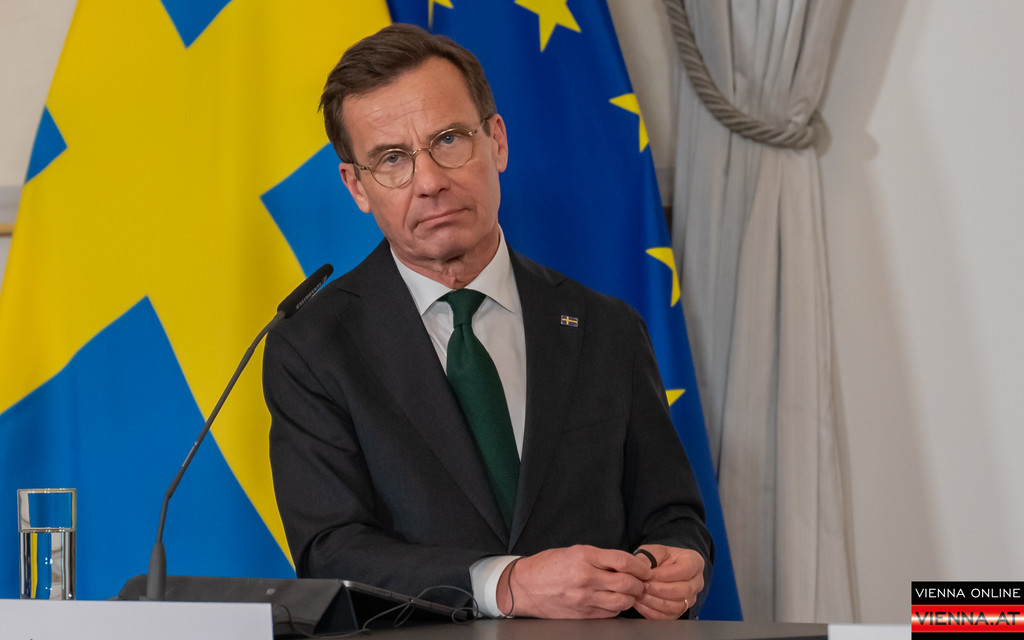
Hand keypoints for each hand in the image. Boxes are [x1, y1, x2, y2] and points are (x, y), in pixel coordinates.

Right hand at [496, 545, 653, 617]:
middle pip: (626, 583)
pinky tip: (614, 601)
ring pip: (621, 601)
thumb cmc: (547, 566)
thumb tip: (624, 564)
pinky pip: (609, 613)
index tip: (644, 569)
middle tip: (641, 582)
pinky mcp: (582, 614)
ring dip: (630, 597)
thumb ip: (599, 557)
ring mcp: (584, 598)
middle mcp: (585, 577)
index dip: (639, 566)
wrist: (523, 587)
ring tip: (630, 593)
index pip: (622, 561)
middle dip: (639, 583)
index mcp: (583, 556)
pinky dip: (617, 608)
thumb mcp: (573, 551)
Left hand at [631, 544, 704, 618]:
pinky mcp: (680, 612)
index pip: (685, 570)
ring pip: (676, 606)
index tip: (649, 575)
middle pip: (683, 591)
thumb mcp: (654, 551)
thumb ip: (646, 558)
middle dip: (659, 590)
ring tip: (639, 594)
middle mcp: (696, 582)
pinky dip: (652, 611)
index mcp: (694, 562)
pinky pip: (667, 617)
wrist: (661, 569)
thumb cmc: (660, 558)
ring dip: (655, 602)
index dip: (666, 574)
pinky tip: (640, 603)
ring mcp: (690, 599)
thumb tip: (639, 567)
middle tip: (642, 586)